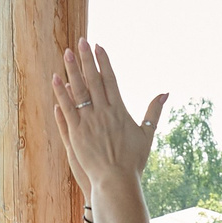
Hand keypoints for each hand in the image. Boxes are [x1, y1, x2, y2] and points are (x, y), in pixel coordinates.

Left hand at [50, 43, 167, 188]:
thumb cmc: (133, 160)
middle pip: (93, 80)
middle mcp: (104, 112)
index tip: (98, 46)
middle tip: (80, 41)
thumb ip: (154, 111)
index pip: (110, 80)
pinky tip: (56, 79)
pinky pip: (67, 109)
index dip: (104, 62)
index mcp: (120, 110)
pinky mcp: (76, 133)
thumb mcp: (147, 134)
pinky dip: (61, 93)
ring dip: (72, 70)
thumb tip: (165, 92)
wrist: (116, 180)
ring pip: (78, 91)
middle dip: (87, 59)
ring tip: (67, 54)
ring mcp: (88, 122)